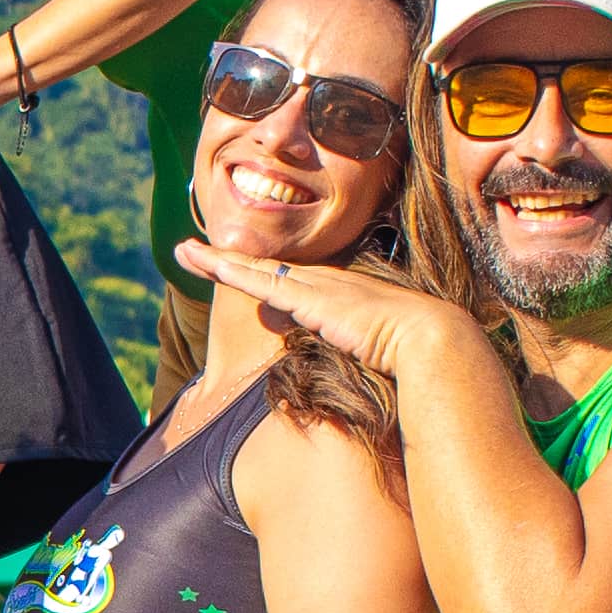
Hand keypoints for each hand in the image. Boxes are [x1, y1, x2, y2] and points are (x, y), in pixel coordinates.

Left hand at [177, 233, 461, 376]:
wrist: (428, 340)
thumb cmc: (409, 353)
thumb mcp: (374, 350)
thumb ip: (356, 352)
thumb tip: (352, 363)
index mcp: (335, 295)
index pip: (284, 279)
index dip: (254, 271)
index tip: (229, 267)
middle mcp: (322, 282)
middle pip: (261, 267)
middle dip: (223, 258)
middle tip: (187, 250)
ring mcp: (315, 288)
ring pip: (254, 268)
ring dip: (216, 260)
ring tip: (183, 251)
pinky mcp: (310, 299)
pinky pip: (261, 282)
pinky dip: (232, 272)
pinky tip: (209, 264)